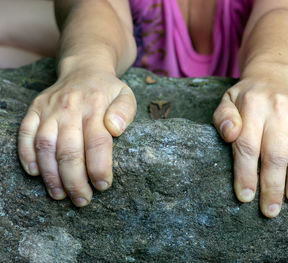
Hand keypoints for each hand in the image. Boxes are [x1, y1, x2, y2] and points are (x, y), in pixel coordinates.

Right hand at [18, 69, 135, 206]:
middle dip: (75, 180)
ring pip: (45, 146)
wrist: (84, 70)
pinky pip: (25, 133)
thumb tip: (115, 129)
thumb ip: (125, 112)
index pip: (97, 143)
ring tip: (59, 195)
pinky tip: (34, 173)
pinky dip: (26, 155)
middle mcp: (70, 109)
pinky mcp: (34, 109)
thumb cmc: (107, 90)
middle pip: (69, 150)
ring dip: (50, 174)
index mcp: (96, 107)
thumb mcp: (126, 95)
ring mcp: (50, 109)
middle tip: (82, 200)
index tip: (102, 186)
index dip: (99, 168)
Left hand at [213, 77, 287, 216]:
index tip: (245, 197)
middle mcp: (277, 108)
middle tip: (270, 210)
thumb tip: (229, 135)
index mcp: (251, 106)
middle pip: (275, 153)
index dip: (246, 174)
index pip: (247, 146)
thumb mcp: (227, 101)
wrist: (273, 75)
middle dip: (272, 185)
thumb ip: (223, 118)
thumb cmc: (246, 97)